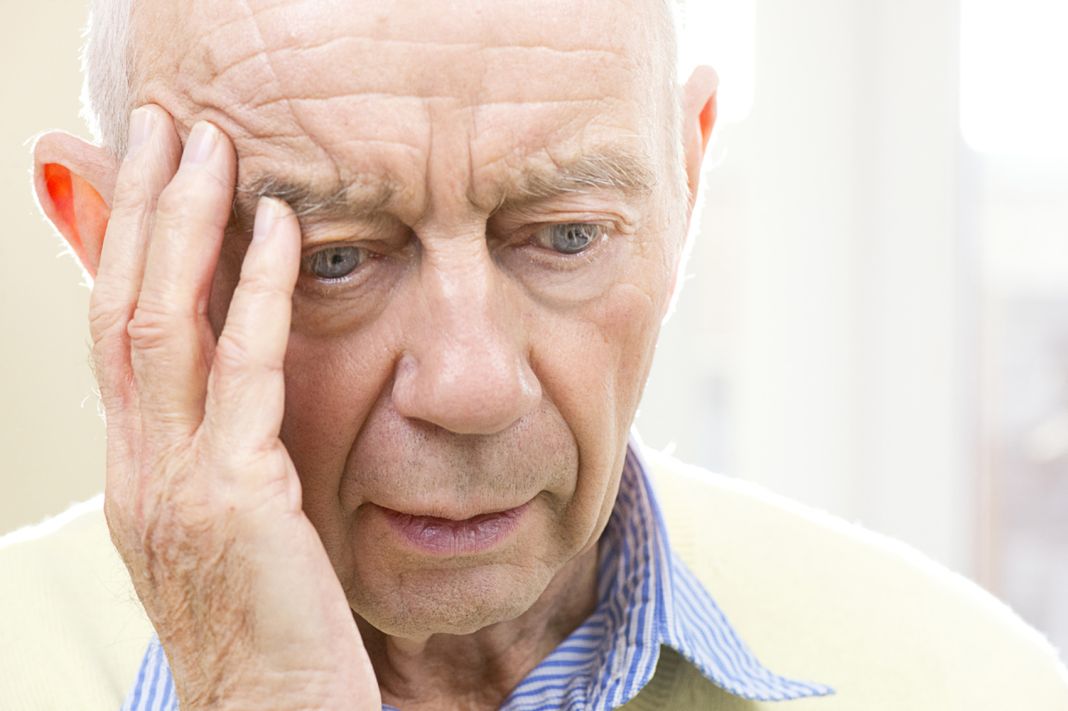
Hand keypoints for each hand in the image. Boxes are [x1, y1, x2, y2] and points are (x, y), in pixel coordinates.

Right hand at [90, 105, 379, 709]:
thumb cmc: (266, 633)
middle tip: (162, 128)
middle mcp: (138, 471)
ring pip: (161, 324)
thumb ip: (226, 456)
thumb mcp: (232, 531)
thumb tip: (243, 393)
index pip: (114, 338)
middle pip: (120, 311)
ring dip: (182, 225)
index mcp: (136, 476)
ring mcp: (175, 485)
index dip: (122, 250)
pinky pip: (245, 373)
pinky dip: (258, 292)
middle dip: (137, 211)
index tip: (142, 178)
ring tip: (206, 145)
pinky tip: (277, 230)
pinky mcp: (237, 501)